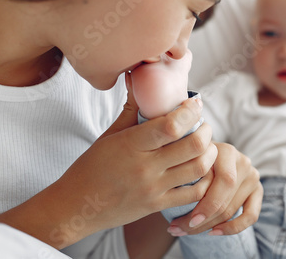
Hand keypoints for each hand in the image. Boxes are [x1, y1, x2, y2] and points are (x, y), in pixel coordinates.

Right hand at [0, 73, 216, 248]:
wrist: (76, 206)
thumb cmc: (91, 167)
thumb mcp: (109, 135)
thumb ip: (130, 109)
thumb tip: (137, 79)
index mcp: (131, 145)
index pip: (171, 125)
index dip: (190, 112)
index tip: (195, 103)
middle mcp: (145, 167)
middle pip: (193, 145)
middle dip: (206, 130)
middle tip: (204, 124)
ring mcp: (153, 188)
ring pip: (198, 168)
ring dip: (209, 153)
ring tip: (207, 145)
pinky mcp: (158, 206)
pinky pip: (193, 194)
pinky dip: (204, 179)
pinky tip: (202, 168)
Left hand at [168, 142, 262, 235]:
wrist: (208, 156)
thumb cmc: (192, 157)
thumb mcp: (187, 156)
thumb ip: (184, 166)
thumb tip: (173, 190)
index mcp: (226, 151)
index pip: (224, 182)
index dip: (205, 205)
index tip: (181, 221)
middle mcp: (243, 161)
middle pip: (226, 200)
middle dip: (200, 220)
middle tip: (177, 230)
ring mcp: (252, 176)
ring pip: (232, 211)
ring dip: (208, 226)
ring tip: (185, 232)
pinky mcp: (258, 190)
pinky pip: (251, 216)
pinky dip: (233, 228)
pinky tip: (214, 232)